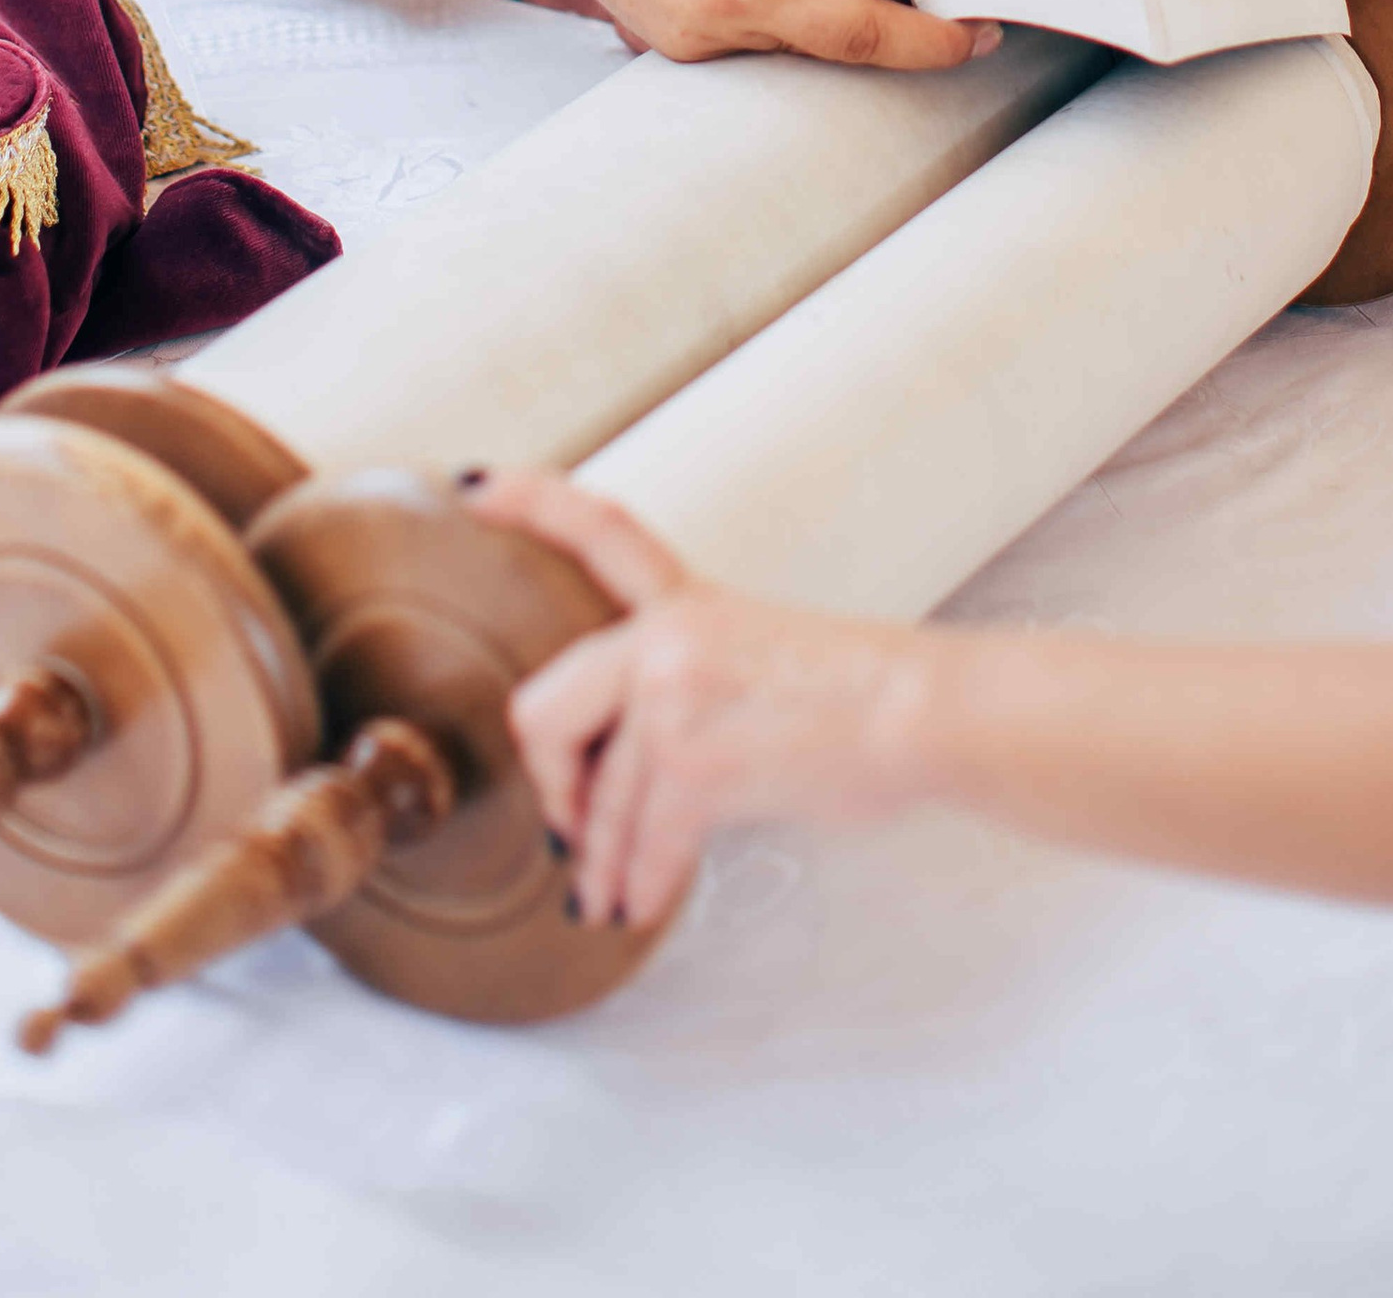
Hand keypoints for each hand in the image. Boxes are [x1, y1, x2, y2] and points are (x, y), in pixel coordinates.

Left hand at [469, 472, 924, 930]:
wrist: (920, 713)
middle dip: (551, 785)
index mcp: (686, 601)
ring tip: (612, 895)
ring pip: (599, 804)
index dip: (528, 502)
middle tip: (574, 827)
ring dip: (604, 864)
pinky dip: (638, 885)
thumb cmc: (860, 699)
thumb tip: (626, 784)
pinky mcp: (694, 757)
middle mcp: (667, 633)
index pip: (598, 531)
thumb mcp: (759, 656)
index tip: (472, 487)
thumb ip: (686, 688)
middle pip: (543, 710)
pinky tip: (639, 904)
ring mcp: (675, 691)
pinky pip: (639, 844)